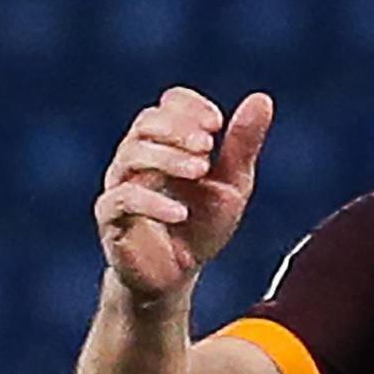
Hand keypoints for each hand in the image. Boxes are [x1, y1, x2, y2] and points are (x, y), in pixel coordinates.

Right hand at [97, 87, 272, 304]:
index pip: (167, 105)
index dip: (189, 107)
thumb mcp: (232, 184)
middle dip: (178, 129)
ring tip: (201, 170)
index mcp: (165, 144)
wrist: (177, 275)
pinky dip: (152, 202)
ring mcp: (120, 185)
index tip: (217, 124)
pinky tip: (181, 212)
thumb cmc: (201, 225)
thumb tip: (262, 98)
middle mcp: (137, 158)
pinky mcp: (111, 218)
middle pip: (146, 124)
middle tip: (208, 145)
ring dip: (168, 158)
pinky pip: (122, 200)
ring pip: (131, 155)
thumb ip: (242, 145)